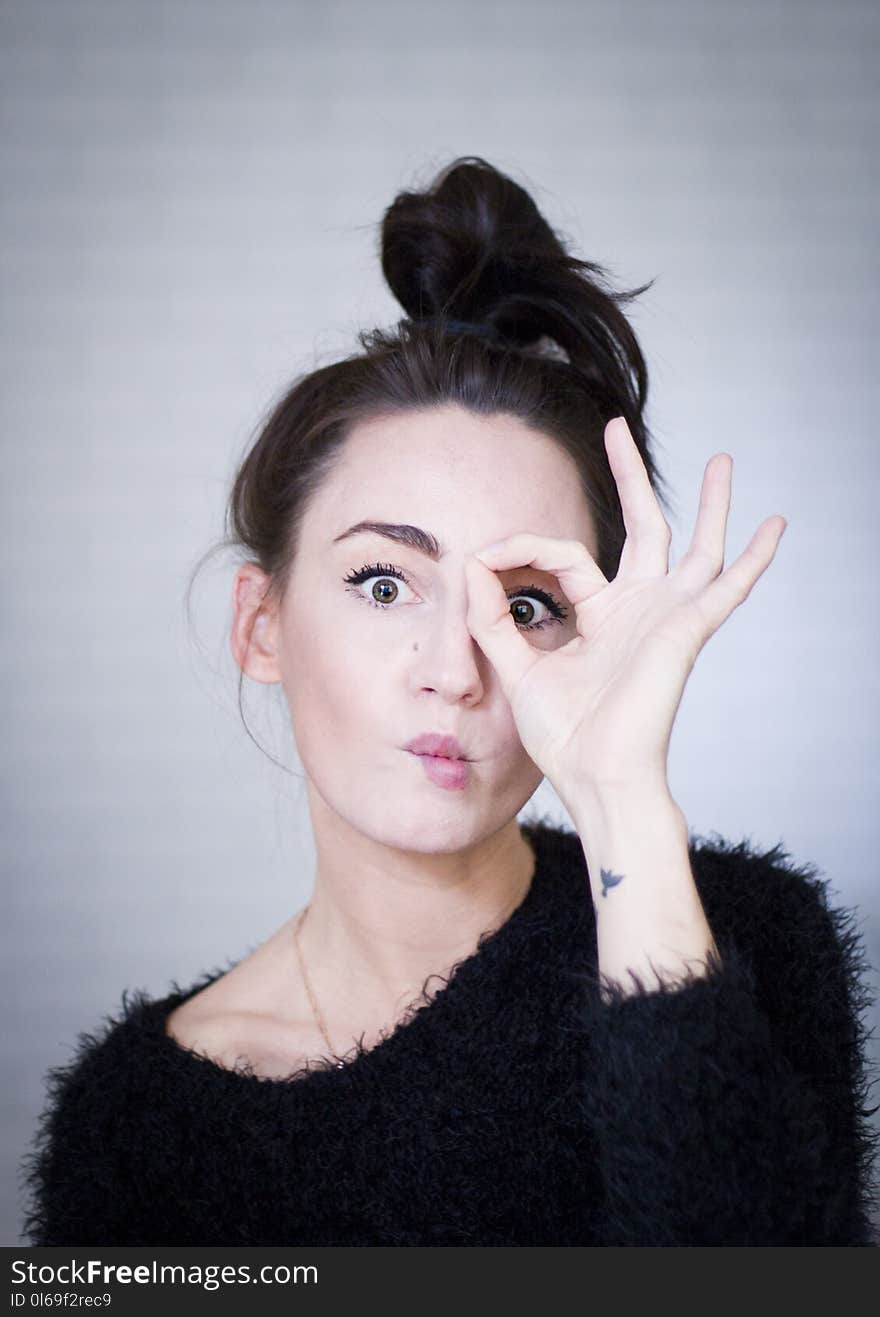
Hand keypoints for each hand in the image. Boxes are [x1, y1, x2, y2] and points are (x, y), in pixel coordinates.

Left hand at [463, 416, 786, 801]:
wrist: (594, 776)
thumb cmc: (563, 736)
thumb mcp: (516, 668)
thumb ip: (493, 619)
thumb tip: (473, 566)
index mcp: (600, 616)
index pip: (564, 557)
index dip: (521, 549)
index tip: (483, 557)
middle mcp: (638, 609)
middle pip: (642, 528)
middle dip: (630, 477)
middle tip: (619, 429)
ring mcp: (667, 617)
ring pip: (695, 546)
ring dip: (711, 504)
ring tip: (724, 460)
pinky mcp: (686, 630)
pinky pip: (728, 587)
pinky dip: (753, 558)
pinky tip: (774, 525)